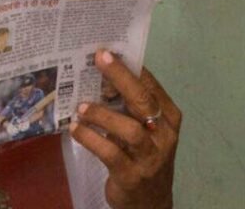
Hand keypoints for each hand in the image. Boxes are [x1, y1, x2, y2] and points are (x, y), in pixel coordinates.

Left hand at [70, 50, 180, 208]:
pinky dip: (91, 139)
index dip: (129, 67)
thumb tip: (100, 74)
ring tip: (80, 107)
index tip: (106, 51)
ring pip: (129, 129)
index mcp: (168, 117)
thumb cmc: (143, 155)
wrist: (149, 202)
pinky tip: (76, 130)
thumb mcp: (144, 129)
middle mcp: (164, 135)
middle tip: (98, 59)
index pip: (151, 86)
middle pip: (143, 101)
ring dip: (102, 114)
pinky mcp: (132, 175)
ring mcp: (150, 157)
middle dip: (120, 77)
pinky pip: (110, 153)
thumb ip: (130, 106)